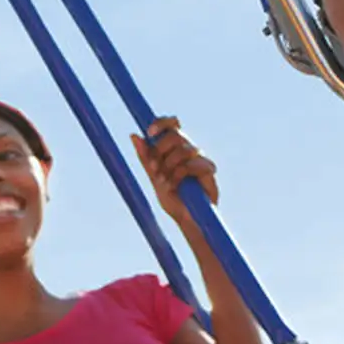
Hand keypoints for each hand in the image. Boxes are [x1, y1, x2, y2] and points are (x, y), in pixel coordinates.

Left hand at [130, 117, 217, 232]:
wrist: (187, 220)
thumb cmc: (173, 199)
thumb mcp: (154, 177)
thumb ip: (145, 157)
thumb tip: (133, 135)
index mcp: (177, 148)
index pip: (172, 124)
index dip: (161, 123)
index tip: (149, 132)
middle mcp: (190, 150)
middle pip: (175, 135)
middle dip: (160, 150)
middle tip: (154, 169)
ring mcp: (201, 159)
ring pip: (183, 149)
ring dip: (169, 166)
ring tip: (163, 182)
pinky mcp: (209, 171)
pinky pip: (191, 164)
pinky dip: (179, 175)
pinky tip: (174, 186)